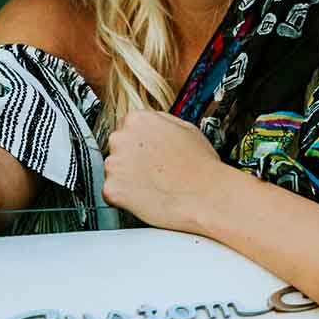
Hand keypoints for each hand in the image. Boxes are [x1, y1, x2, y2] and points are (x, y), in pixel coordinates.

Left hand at [100, 109, 236, 233]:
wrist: (207, 196)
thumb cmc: (201, 166)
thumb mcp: (186, 128)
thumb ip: (160, 122)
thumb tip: (151, 123)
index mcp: (138, 119)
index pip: (126, 129)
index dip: (139, 145)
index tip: (149, 155)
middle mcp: (121, 138)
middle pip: (117, 149)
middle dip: (131, 160)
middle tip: (153, 171)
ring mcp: (114, 164)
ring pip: (114, 171)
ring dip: (127, 179)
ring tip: (153, 185)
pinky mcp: (112, 189)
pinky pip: (112, 194)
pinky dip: (124, 198)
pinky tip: (146, 197)